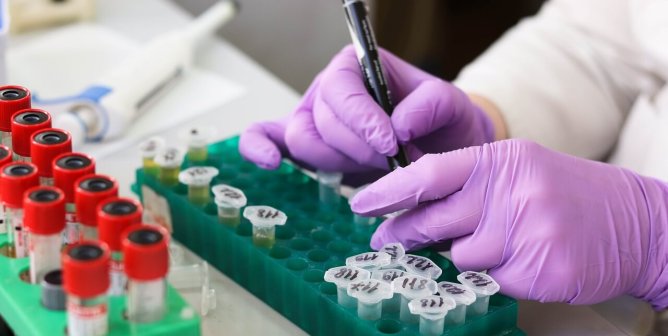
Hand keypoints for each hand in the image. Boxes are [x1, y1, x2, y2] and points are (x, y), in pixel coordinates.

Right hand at [239, 45, 494, 177]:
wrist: (440, 152)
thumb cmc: (441, 124)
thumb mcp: (451, 106)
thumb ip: (432, 104)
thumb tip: (398, 123)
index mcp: (355, 67)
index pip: (341, 89)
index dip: (361, 119)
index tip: (390, 143)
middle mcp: (328, 91)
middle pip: (321, 121)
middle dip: (359, 148)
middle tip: (393, 158)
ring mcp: (312, 118)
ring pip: (304, 142)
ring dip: (341, 162)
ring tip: (375, 165)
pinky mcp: (305, 147)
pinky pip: (266, 137)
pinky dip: (260, 148)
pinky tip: (271, 163)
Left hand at [351, 139, 667, 306]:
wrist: (635, 222)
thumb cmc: (566, 193)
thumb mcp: (517, 170)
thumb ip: (468, 185)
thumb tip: (413, 206)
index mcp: (500, 161)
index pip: (429, 173)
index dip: (389, 190)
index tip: (361, 203)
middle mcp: (511, 192)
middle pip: (434, 219)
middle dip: (403, 232)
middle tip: (385, 240)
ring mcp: (526, 232)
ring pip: (461, 255)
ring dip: (465, 255)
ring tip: (496, 244)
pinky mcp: (539, 268)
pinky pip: (491, 279)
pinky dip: (496, 273)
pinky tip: (521, 260)